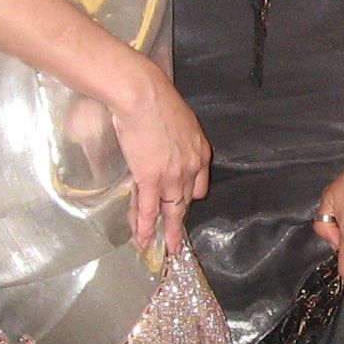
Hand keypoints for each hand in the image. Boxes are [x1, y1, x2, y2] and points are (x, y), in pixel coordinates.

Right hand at [109, 59, 212, 254]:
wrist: (143, 94)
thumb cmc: (156, 98)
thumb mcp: (178, 119)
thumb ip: (176, 137)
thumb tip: (164, 141)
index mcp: (200, 152)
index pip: (200, 185)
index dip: (190, 196)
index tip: (183, 203)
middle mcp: (191, 168)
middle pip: (186, 201)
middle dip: (180, 222)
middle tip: (178, 241)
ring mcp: (172, 176)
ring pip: (170, 211)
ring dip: (167, 233)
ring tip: (165, 249)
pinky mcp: (151, 178)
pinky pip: (149, 209)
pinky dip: (145, 227)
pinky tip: (143, 241)